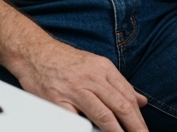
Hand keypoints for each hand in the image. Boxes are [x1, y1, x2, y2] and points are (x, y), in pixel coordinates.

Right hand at [11, 39, 148, 131]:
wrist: (33, 52)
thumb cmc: (64, 61)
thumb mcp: (95, 65)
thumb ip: (118, 84)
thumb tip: (142, 101)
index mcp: (103, 68)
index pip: (128, 96)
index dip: (139, 118)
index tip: (143, 130)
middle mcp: (91, 77)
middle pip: (121, 106)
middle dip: (135, 127)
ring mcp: (74, 90)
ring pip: (104, 115)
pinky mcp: (57, 101)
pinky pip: (77, 120)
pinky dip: (88, 129)